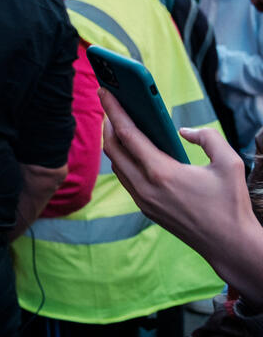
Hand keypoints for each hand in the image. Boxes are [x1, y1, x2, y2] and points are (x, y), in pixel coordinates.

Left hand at [101, 88, 253, 262]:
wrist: (229, 245)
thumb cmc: (231, 204)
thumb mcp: (229, 163)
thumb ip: (208, 137)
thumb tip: (184, 131)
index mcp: (161, 172)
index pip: (128, 134)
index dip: (113, 109)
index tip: (104, 90)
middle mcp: (145, 187)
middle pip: (113, 149)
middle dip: (108, 123)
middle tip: (110, 105)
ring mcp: (143, 200)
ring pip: (116, 166)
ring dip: (114, 143)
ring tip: (119, 125)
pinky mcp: (146, 209)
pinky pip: (125, 179)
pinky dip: (123, 161)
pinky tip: (132, 151)